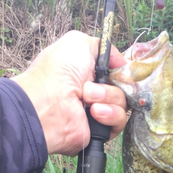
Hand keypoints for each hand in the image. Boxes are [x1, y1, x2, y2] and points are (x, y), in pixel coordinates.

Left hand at [12, 30, 126, 155]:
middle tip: (90, 86)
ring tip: (87, 99)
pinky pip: (120, 121)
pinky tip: (93, 113)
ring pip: (123, 103)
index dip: (121, 70)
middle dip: (112, 84)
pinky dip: (110, 114)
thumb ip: (103, 47)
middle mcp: (95, 91)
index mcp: (89, 72)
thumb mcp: (79, 43)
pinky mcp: (101, 129)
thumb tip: (121, 62)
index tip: (119, 69)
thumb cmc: (59, 72)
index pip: (117, 71)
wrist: (49, 105)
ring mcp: (99, 111)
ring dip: (108, 97)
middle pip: (123, 86)